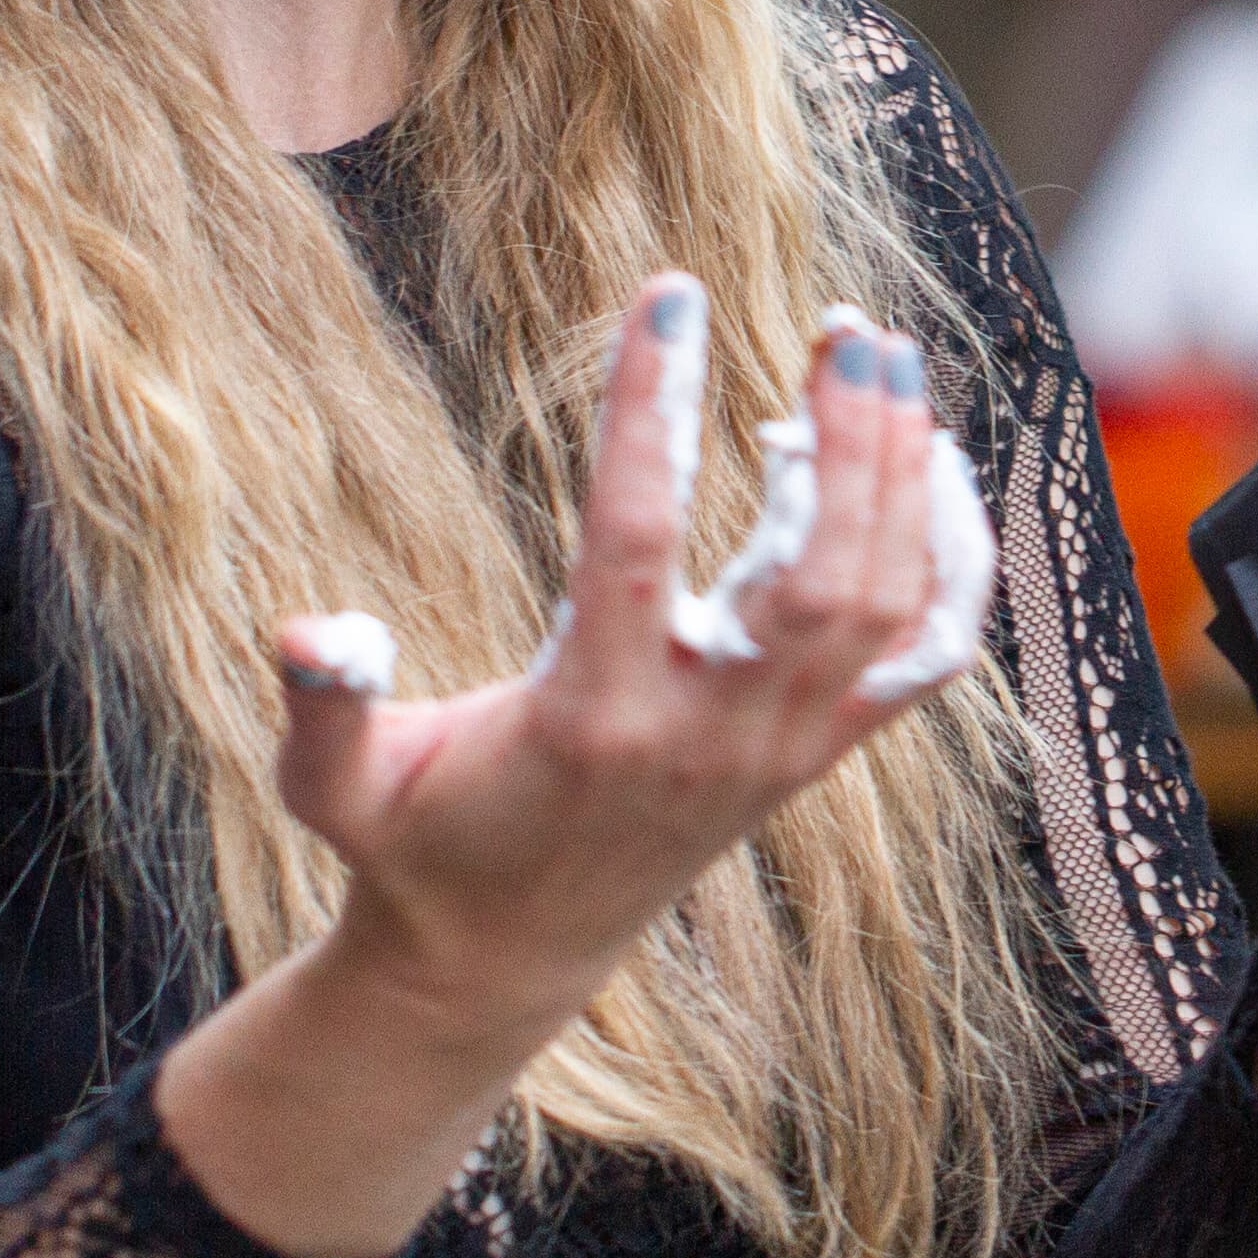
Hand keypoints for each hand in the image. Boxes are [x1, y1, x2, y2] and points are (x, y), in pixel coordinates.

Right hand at [270, 278, 950, 1044]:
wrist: (502, 960)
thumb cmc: (415, 845)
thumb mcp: (335, 791)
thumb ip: (323, 709)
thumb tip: (305, 629)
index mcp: (588, 717)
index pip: (637, 540)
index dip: (653, 410)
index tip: (670, 297)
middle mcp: (706, 734)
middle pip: (820, 579)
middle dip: (852, 444)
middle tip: (848, 323)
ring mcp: (776, 750)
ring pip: (884, 605)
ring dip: (903, 476)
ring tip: (881, 358)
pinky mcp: (811, 757)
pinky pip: (925, 659)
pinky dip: (952, 562)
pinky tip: (936, 466)